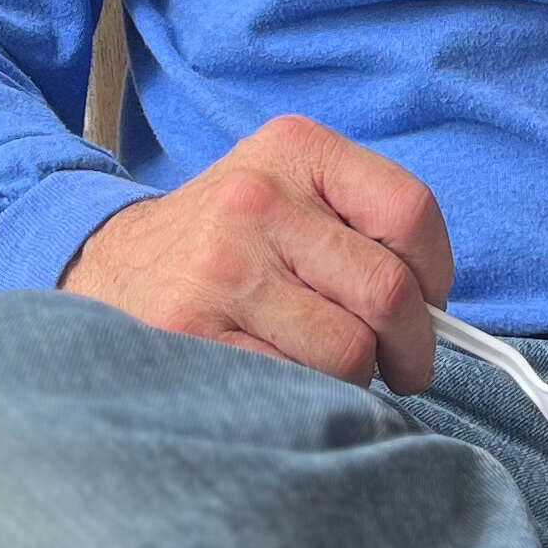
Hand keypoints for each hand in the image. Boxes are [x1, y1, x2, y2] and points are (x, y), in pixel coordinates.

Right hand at [61, 115, 451, 392]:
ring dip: (356, 378)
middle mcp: (256, 199)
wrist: (108, 266)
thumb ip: (365, 226)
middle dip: (411, 345)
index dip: (436, 274)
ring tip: (328, 367)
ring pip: (348, 350)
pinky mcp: (192, 334)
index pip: (410, 211)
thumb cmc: (228, 239)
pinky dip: (310, 398)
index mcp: (295, 150)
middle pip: (387, 291)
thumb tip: (439, 309)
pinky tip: (287, 382)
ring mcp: (220, 268)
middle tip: (398, 364)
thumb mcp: (291, 190)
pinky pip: (295, 386)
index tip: (427, 304)